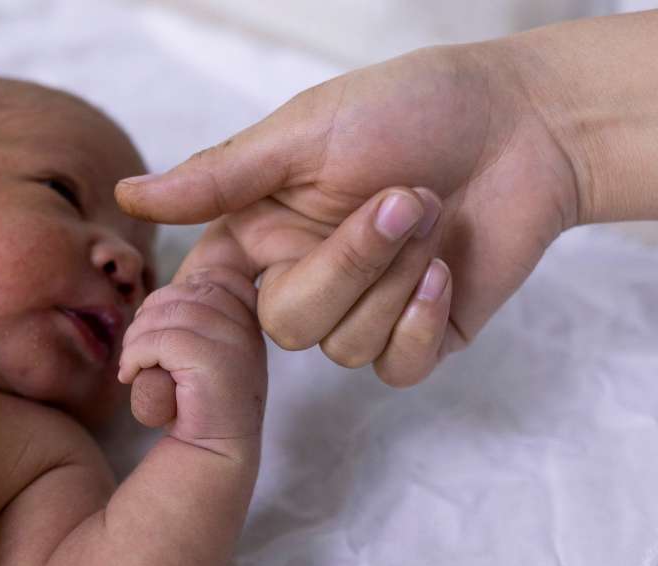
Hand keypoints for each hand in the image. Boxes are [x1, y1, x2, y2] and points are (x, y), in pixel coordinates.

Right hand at [117, 42, 578, 385]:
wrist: (527, 124)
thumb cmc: (415, 106)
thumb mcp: (307, 132)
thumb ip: (221, 176)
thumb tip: (130, 194)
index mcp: (263, 228)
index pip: (207, 295)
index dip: (195, 322)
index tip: (199, 329)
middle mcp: (303, 275)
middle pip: (288, 324)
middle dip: (351, 263)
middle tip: (404, 197)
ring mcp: (361, 311)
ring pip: (342, 347)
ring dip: (398, 277)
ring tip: (433, 211)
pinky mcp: (416, 337)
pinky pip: (394, 366)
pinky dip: (422, 321)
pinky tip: (447, 271)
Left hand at [118, 266, 266, 459]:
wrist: (212, 456)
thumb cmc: (199, 404)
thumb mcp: (206, 349)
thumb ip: (200, 316)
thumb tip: (175, 285)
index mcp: (249, 319)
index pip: (212, 277)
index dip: (175, 294)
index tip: (159, 329)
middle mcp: (248, 327)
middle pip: (183, 292)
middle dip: (149, 315)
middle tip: (137, 350)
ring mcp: (235, 343)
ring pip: (167, 314)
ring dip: (137, 338)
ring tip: (133, 365)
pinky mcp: (214, 362)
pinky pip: (160, 340)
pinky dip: (135, 356)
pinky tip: (131, 377)